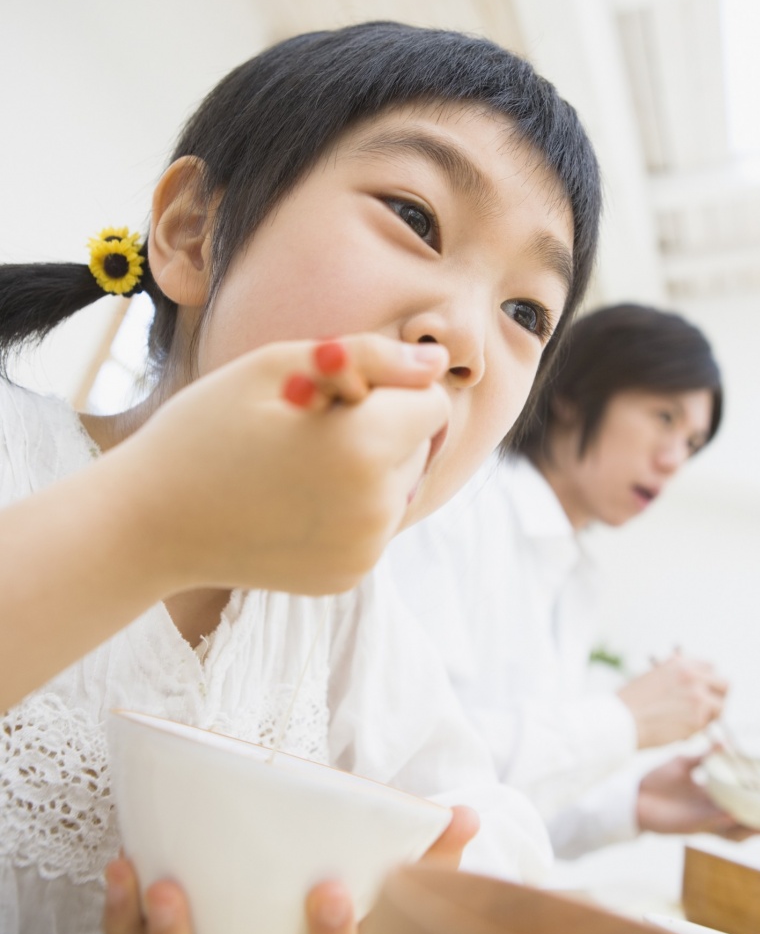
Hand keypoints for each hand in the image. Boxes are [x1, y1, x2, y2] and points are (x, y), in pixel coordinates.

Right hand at [0, 335, 449, 708]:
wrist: (150, 522)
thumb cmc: (205, 429)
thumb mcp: (278, 366)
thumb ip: (369, 357)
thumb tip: (436, 366)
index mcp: (362, 449)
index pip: (432, 403)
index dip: (388, 388)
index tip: (335, 395)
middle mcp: (375, 509)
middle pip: (418, 446)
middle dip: (380, 428)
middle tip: (306, 430)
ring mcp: (364, 551)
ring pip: (400, 487)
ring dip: (368, 468)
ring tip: (297, 467)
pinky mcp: (349, 576)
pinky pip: (375, 525)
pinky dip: (350, 508)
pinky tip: (293, 502)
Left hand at [103, 806, 477, 933]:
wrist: (322, 918)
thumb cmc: (365, 898)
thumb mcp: (401, 884)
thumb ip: (431, 854)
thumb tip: (465, 815)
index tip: (331, 892)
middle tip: (175, 890)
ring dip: (140, 929)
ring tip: (133, 872)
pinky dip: (124, 913)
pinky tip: (121, 865)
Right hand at [617, 650, 727, 747]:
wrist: (621, 721)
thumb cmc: (632, 702)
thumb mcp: (654, 675)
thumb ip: (677, 676)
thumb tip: (695, 682)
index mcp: (681, 663)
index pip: (711, 667)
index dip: (707, 680)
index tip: (701, 690)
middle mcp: (693, 677)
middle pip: (724, 684)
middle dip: (717, 696)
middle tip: (707, 708)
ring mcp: (698, 698)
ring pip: (721, 707)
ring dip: (711, 715)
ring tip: (690, 721)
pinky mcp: (698, 719)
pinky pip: (708, 725)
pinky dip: (698, 730)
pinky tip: (679, 729)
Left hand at [636, 754, 759, 839]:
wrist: (633, 796)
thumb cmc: (657, 781)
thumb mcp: (683, 764)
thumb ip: (704, 755)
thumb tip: (723, 741)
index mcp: (710, 796)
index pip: (740, 801)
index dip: (759, 803)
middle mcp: (710, 810)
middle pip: (743, 820)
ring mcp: (702, 819)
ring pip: (732, 828)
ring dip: (750, 827)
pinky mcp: (690, 825)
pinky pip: (711, 824)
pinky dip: (724, 819)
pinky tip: (735, 814)